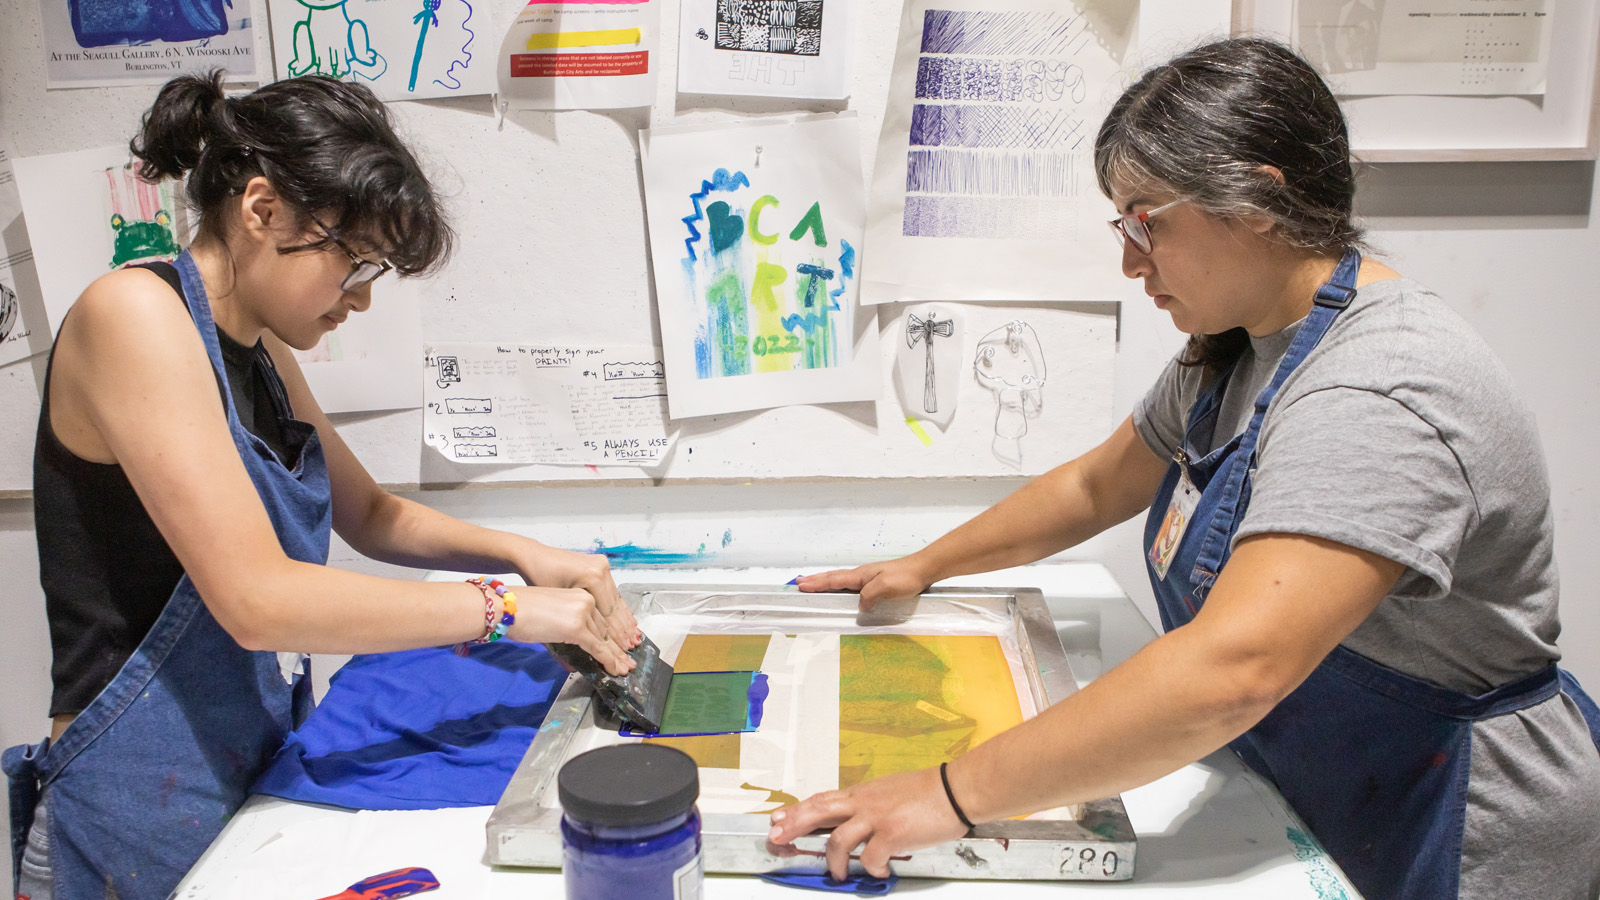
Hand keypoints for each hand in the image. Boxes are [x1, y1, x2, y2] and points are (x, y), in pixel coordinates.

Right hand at [508, 586, 634, 675]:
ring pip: (604, 639)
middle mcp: (586, 600)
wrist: (506, 607)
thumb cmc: (521, 611)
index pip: (601, 620)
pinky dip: (607, 660)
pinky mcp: (577, 627)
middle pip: (605, 630)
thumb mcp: (552, 617)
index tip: (622, 649)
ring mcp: (583, 612)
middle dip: (617, 649)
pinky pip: (597, 647)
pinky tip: (614, 670)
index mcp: (581, 595)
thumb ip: (568, 629)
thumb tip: (580, 649)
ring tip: (624, 670)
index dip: (612, 637)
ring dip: (615, 657)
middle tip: (628, 663)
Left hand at [520, 545, 639, 650]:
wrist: (532, 556)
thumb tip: (597, 640)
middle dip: (623, 629)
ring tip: (634, 636)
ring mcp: (601, 566)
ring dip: (624, 619)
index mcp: (593, 577)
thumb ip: (580, 619)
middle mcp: (601, 570)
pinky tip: (626, 619)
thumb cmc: (538, 579)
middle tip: (632, 646)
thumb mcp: (560, 602)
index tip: (623, 649)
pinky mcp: (599, 566)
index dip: (616, 633)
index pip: (608, 612)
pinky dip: (616, 606)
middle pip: (615, 605)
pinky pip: (610, 591)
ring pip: (616, 599)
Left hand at [767, 767, 968, 879]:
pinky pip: (872, 857)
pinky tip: (879, 872)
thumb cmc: (929, 791)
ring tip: (838, 873)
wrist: (955, 790)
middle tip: (776, 837)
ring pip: (838, 839)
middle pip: (818, 811)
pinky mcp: (893, 834)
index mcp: (863, 793)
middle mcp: (865, 803)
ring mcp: (877, 818)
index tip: (777, 817)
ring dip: (834, 861)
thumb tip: (857, 820)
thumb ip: (870, 804)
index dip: (797, 809)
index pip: (822, 800)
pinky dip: (872, 869)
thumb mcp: (890, 791)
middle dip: (794, 825)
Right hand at [795, 557, 931, 609]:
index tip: (800, 585)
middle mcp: (861, 575)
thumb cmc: (906, 577)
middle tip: (798, 582)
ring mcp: (867, 578)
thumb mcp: (886, 586)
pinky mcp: (875, 582)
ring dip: (824, 582)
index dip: (817, 583)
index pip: (834, 580)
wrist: (923, 570)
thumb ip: (869, 595)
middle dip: (815, 580)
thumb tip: (859, 605)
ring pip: (840, 580)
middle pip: (833, 578)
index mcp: (860, 575)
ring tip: (812, 584)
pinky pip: (850, 585)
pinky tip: (839, 590)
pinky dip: (838, 586)